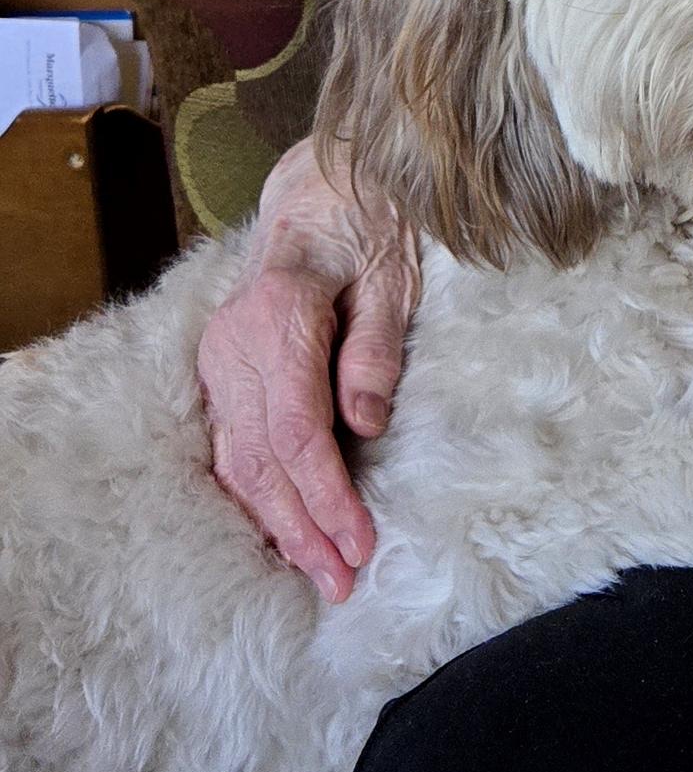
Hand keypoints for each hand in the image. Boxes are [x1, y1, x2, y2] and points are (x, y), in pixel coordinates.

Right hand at [198, 139, 419, 602]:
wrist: (320, 188)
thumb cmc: (367, 227)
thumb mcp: (392, 274)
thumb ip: (376, 346)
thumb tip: (366, 422)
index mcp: (280, 313)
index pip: (298, 431)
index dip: (328, 495)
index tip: (361, 542)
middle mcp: (236, 342)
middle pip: (262, 459)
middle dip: (303, 529)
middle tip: (343, 583)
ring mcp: (220, 358)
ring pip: (237, 461)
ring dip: (276, 525)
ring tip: (317, 574)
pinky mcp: (221, 371)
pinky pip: (230, 447)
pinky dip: (254, 497)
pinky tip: (280, 534)